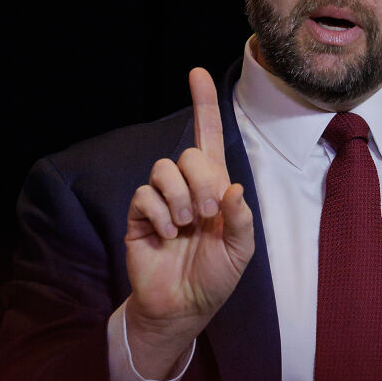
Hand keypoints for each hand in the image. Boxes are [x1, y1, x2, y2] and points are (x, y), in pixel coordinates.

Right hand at [124, 67, 253, 377]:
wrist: (182, 308)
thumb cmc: (214, 277)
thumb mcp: (240, 250)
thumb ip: (241, 219)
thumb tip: (233, 188)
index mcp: (215, 188)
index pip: (209, 137)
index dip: (203, 104)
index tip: (197, 73)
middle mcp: (187, 187)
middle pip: (189, 153)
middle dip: (201, 180)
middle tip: (207, 212)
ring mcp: (161, 200)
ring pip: (164, 169)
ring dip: (179, 198)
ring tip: (185, 226)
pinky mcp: (140, 216)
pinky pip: (145, 195)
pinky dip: (158, 215)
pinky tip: (165, 235)